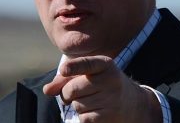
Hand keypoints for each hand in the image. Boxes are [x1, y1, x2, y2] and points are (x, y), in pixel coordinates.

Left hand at [43, 55, 161, 122]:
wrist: (132, 103)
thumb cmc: (103, 85)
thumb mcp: (89, 74)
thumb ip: (66, 78)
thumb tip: (47, 90)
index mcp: (105, 64)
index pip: (87, 64)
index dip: (73, 67)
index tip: (63, 70)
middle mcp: (110, 79)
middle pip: (73, 89)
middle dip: (68, 94)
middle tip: (76, 94)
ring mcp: (111, 99)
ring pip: (77, 105)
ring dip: (78, 105)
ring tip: (92, 101)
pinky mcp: (109, 116)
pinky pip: (83, 118)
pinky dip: (84, 117)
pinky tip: (95, 111)